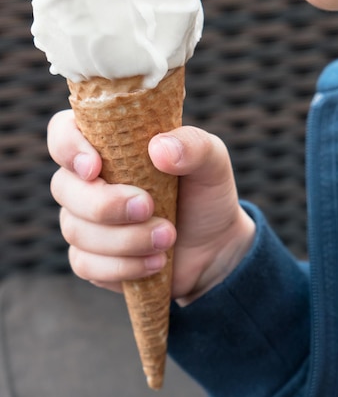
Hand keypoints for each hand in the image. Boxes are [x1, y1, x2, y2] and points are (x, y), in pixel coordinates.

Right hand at [48, 111, 254, 303]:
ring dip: (125, 238)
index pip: (62, 131)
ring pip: (76, 230)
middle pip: (63, 187)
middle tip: (149, 207)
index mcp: (108, 144)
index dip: (68, 147)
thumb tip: (159, 149)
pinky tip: (156, 262)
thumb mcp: (212, 163)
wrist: (215, 246)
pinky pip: (86, 264)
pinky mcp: (90, 257)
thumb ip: (193, 146)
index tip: (96, 167)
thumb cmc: (205, 193)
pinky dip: (123, 266)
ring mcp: (84, 220)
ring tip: (168, 237)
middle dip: (105, 203)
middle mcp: (87, 180)